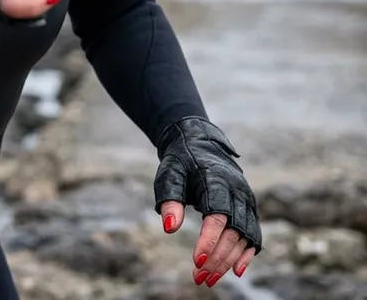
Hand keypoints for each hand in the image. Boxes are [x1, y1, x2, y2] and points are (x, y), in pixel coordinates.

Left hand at [154, 117, 261, 288]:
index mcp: (216, 180)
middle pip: (233, 231)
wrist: (199, 143)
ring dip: (228, 260)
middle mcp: (237, 191)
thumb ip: (169, 198)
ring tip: (208, 279)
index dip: (209, 240)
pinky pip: (254, 234)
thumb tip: (169, 228)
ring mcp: (246, 200)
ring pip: (244, 236)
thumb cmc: (181, 161)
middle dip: (217, 257)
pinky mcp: (249, 207)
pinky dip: (247, 253)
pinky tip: (236, 271)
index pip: (217, 215)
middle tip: (198, 278)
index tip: (196, 261)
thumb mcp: (169, 174)